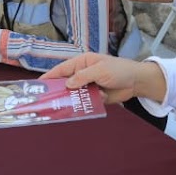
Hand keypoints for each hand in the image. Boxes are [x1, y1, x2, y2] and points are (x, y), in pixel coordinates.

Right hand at [40, 53, 165, 104]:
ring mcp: (88, 86)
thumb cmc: (119, 70)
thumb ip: (82, 77)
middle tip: (45, 101)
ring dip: (69, 101)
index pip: (62, 69)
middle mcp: (83, 74)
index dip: (50, 76)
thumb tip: (67, 84)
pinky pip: (84, 102)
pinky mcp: (94, 97)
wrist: (137, 82)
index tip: (38, 85)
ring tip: (58, 109)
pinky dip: (81, 106)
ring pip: (74, 95)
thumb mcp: (100, 70)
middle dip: (57, 91)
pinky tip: (77, 111)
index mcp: (82, 63)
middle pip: (65, 83)